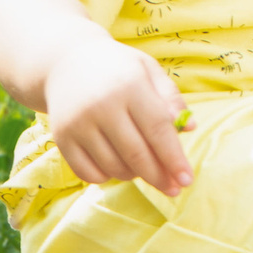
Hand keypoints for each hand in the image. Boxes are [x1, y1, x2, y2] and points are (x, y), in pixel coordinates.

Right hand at [43, 33, 191, 195]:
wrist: (65, 62)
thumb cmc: (118, 68)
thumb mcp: (148, 70)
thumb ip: (171, 98)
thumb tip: (190, 127)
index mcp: (130, 85)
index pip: (158, 129)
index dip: (174, 158)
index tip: (187, 180)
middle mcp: (102, 105)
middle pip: (136, 154)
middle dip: (159, 177)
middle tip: (174, 189)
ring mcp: (78, 123)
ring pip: (113, 167)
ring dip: (134, 175)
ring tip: (144, 168)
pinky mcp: (62, 138)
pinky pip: (87, 173)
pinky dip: (106, 177)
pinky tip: (117, 167)